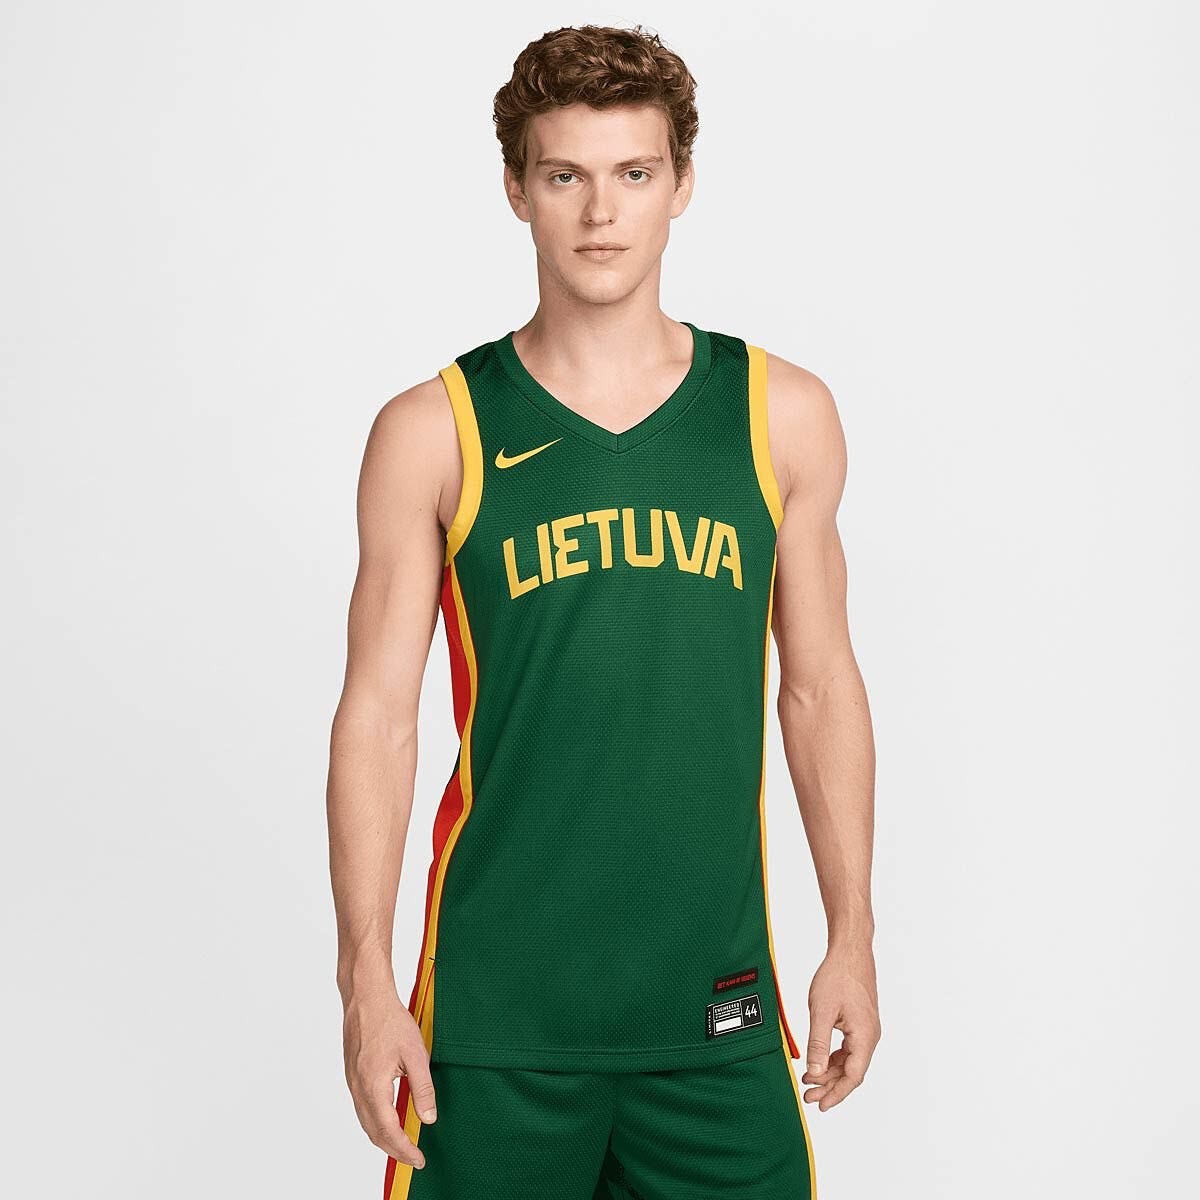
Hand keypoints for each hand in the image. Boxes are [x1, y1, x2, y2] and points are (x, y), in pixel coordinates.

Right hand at [342, 986, 437, 1168]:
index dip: (405, 1149)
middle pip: (374, 1133)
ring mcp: (352, 1083)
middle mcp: (358, 1089)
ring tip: (403, 1145)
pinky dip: (374, 1123)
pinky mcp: (352, 1075)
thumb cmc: (390, 1021)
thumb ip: (422, 1089)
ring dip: (383, 1139)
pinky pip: (361, 1109)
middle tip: (413, 1158)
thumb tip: (428, 1119)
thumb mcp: (415, 1054)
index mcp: (374, 1087)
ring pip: (365, 1122)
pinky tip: (387, 1120)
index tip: (419, 1159)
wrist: (366, 998)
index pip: (389, 1131)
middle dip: (394, 1150)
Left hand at [801, 943, 880, 1109]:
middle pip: (851, 1072)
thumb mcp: (822, 1011)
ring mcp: (866, 1029)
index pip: (853, 1076)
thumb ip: (818, 1043)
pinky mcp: (860, 1022)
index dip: (836, 1093)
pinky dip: (833, 1058)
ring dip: (830, 1072)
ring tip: (808, 1080)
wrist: (850, 951)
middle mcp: (870, 1036)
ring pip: (849, 1060)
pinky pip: (848, 1048)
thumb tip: (815, 1072)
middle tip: (808, 1096)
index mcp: (865, 1037)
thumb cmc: (838, 976)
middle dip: (830, 1086)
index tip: (820, 1104)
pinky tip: (818, 1061)